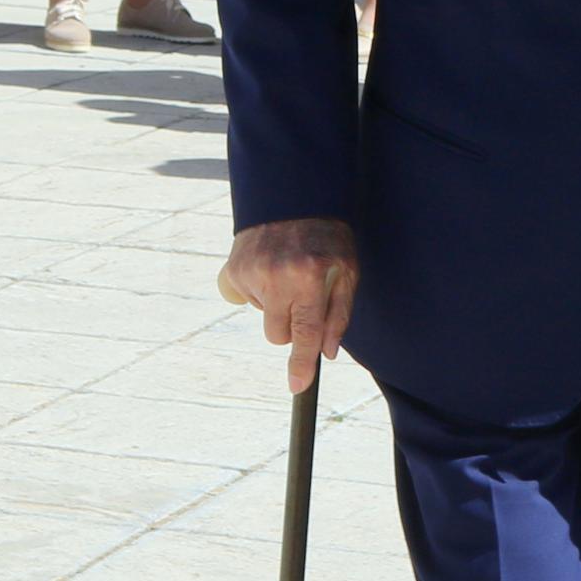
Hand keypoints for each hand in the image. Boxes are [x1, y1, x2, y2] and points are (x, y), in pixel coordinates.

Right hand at [219, 218, 356, 392]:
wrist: (292, 194)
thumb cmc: (328, 235)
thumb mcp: (348, 270)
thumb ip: (339, 313)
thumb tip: (327, 352)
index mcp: (310, 277)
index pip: (305, 331)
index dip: (301, 363)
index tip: (297, 386)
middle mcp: (278, 276)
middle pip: (278, 334)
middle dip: (290, 325)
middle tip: (301, 295)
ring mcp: (250, 272)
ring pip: (262, 317)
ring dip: (274, 303)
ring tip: (285, 271)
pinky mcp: (232, 269)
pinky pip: (242, 299)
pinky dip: (255, 289)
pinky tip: (266, 265)